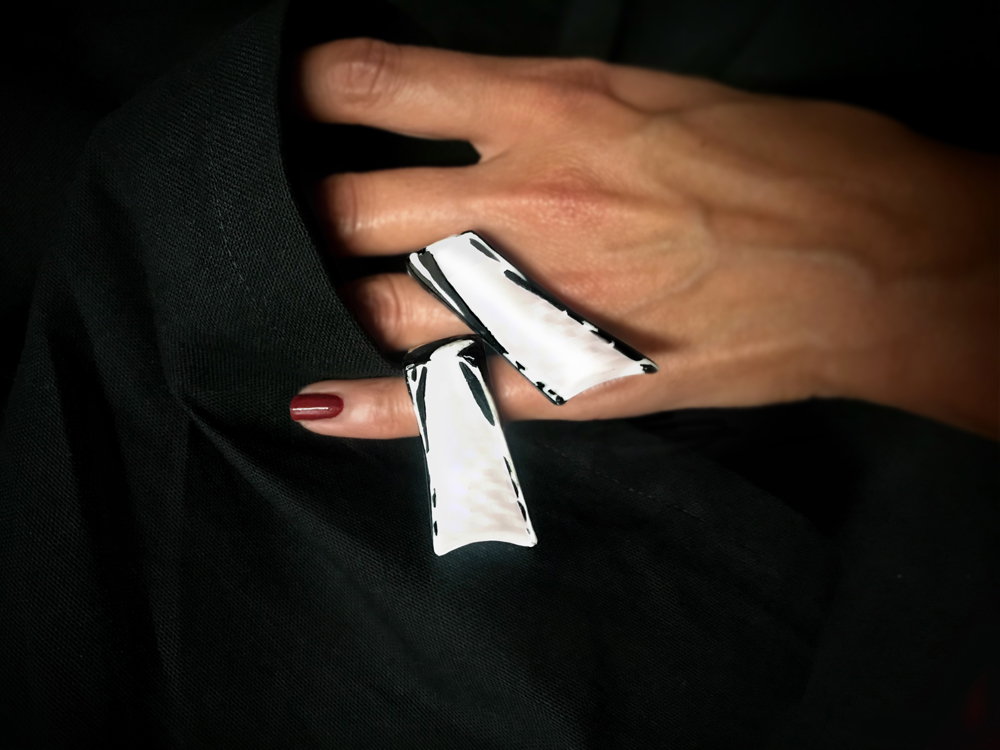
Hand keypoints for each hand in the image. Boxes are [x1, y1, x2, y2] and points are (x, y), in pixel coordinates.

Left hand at [291, 38, 998, 438]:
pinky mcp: (575, 381)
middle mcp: (528, 204)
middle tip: (291, 212)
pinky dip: (376, 406)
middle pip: (355, 208)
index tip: (295, 104)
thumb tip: (471, 119)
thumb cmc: (789, 160)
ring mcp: (542, 302)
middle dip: (307, 209)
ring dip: (331, 297)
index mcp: (551, 112)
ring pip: (383, 306)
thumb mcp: (652, 93)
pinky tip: (318, 401)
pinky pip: (453, 397)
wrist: (880, 259)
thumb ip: (546, 107)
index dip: (314, 90)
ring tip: (307, 291)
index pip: (381, 84)